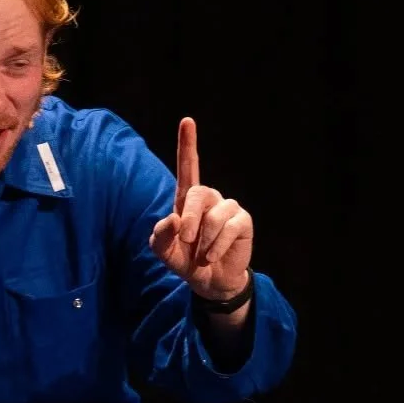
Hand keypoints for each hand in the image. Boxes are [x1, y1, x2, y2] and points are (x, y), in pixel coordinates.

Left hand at [148, 118, 252, 300]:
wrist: (209, 282)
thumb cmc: (184, 261)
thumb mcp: (164, 252)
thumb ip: (160, 236)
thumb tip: (173, 219)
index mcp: (186, 200)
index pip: (187, 167)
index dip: (188, 144)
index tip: (187, 121)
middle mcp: (208, 198)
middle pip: (197, 193)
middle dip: (190, 219)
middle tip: (187, 240)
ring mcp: (228, 208)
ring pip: (215, 215)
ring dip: (205, 240)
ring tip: (203, 255)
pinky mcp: (243, 221)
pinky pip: (230, 227)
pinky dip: (218, 246)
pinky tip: (214, 255)